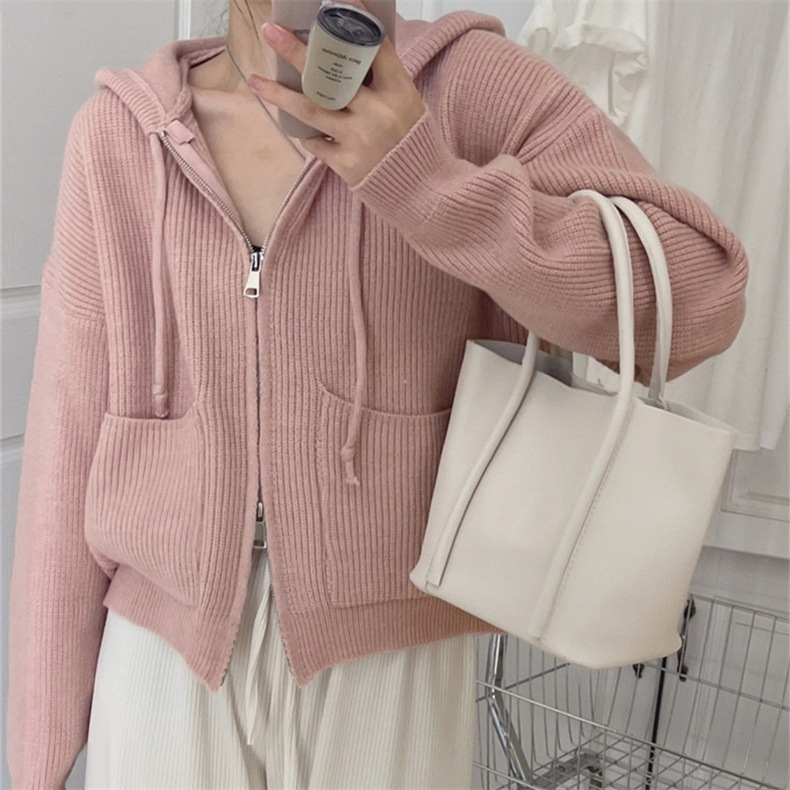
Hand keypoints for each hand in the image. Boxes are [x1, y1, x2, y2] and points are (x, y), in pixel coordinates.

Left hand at [249, 0, 425, 187]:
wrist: (422, 191)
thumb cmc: (413, 143)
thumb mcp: (409, 105)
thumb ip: (383, 81)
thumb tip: (350, 50)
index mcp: (398, 92)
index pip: (374, 48)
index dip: (355, 21)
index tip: (336, 0)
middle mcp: (377, 113)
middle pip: (331, 75)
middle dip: (298, 52)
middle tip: (272, 32)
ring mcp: (359, 139)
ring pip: (311, 109)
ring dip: (279, 94)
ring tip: (256, 80)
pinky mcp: (346, 164)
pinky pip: (315, 141)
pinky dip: (306, 131)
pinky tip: (297, 125)